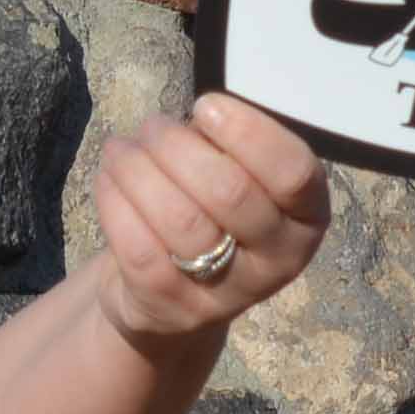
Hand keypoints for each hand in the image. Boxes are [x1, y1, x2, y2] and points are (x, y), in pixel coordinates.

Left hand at [94, 95, 329, 344]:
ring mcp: (225, 294)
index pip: (294, 173)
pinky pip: (138, 246)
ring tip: (121, 149)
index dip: (248, 132)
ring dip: (139, 169)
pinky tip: (108, 177)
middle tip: (152, 126)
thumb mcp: (237, 176)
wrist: (171, 293)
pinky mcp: (171, 308)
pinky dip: (115, 200)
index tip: (205, 105)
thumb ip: (229, 146)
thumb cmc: (210, 212)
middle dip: (178, 146)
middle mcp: (277, 262)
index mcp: (306, 218)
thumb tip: (198, 116)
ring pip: (179, 218)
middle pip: (229, 192)